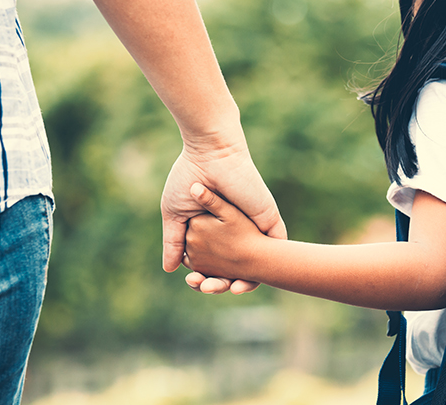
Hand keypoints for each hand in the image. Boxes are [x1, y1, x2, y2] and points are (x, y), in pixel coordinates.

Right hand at [161, 142, 284, 293]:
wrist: (212, 155)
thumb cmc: (189, 179)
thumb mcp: (175, 215)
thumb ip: (174, 242)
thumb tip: (169, 270)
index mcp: (214, 230)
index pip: (212, 262)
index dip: (204, 276)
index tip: (193, 282)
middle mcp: (235, 231)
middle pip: (233, 268)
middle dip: (221, 283)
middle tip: (206, 288)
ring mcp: (253, 228)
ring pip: (255, 265)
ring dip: (243, 282)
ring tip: (228, 290)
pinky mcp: (269, 222)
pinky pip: (275, 252)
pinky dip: (266, 270)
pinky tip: (250, 282)